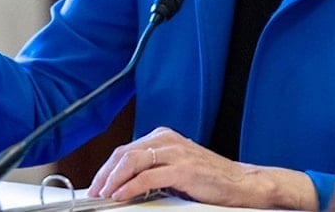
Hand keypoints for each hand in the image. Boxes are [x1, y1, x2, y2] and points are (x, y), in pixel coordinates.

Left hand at [88, 127, 317, 210]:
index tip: (96, 183)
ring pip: (133, 162)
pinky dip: (130, 187)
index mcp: (163, 136)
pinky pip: (149, 177)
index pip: (126, 149)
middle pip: (125, 153)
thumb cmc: (209, 179)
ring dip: (113, 180)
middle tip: (93, 191)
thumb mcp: (176, 167)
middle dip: (105, 174)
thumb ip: (153, 168)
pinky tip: (121, 196)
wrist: (241, 183)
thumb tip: (123, 182)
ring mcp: (176, 153)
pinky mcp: (183, 169)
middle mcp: (167, 140)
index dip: (107, 167)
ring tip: (102, 194)